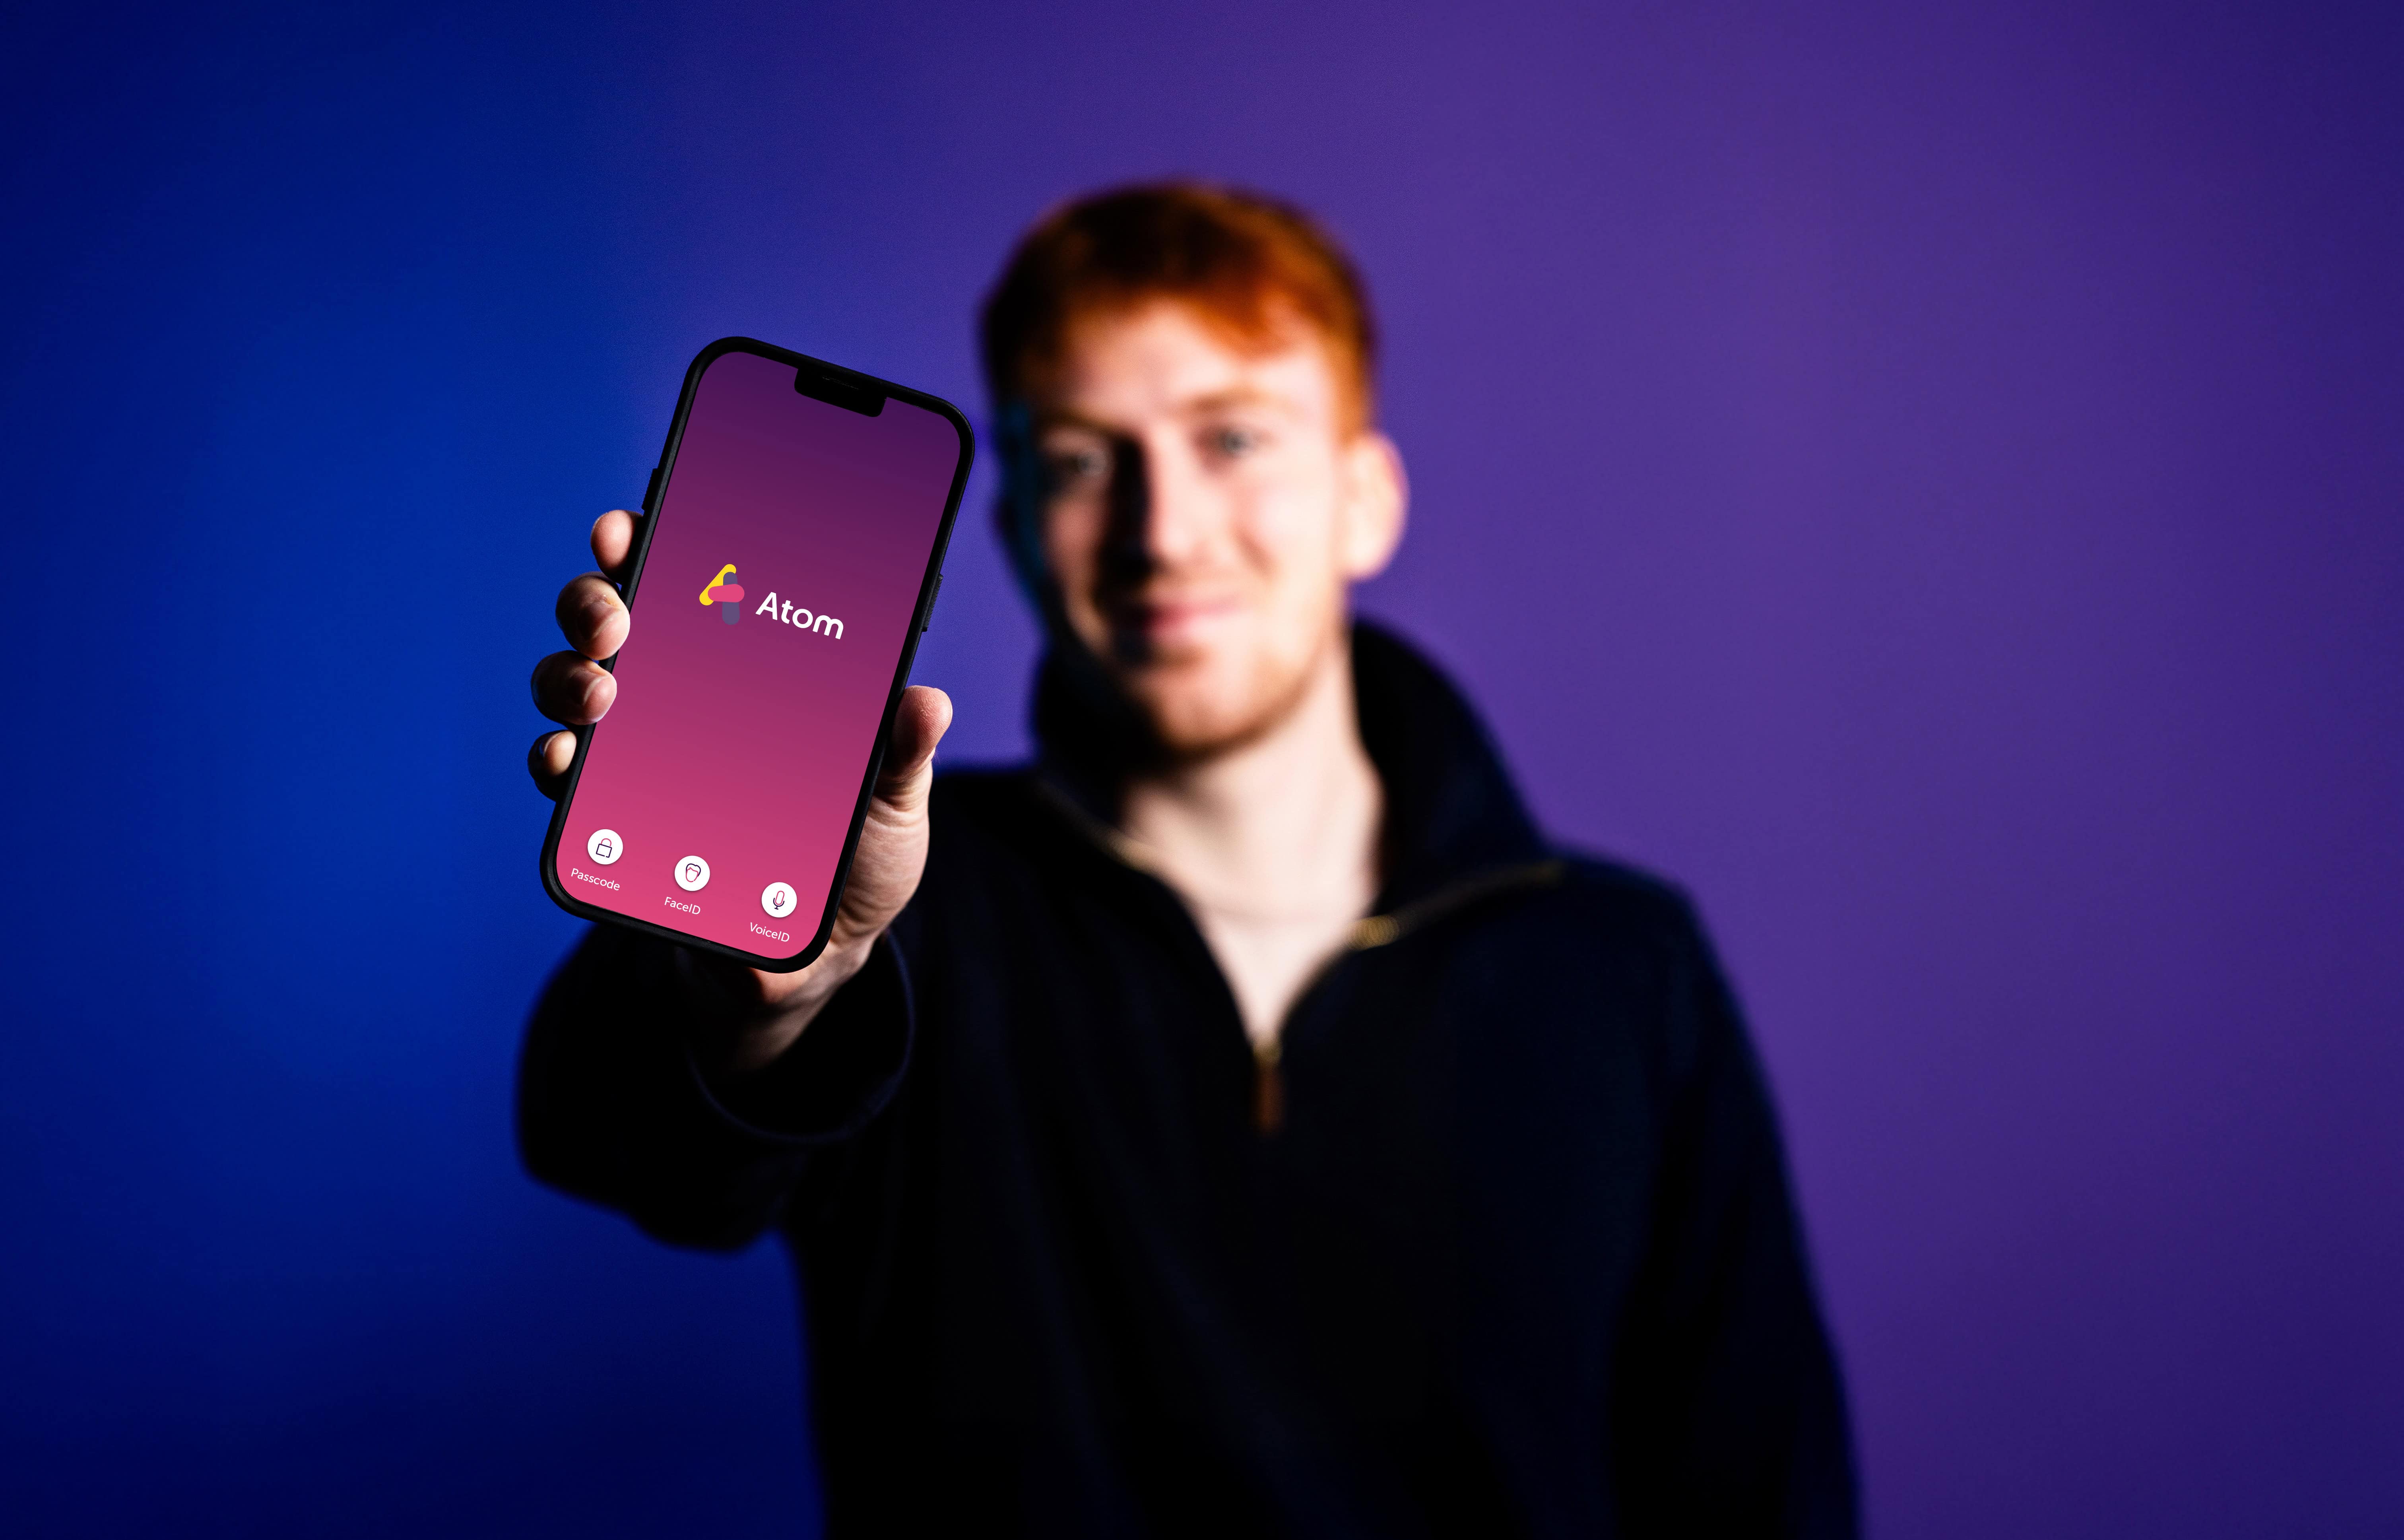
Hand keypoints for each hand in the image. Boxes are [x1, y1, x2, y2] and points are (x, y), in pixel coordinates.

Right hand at [529, 509, 951, 1068]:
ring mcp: (637, 753)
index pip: (692, 579)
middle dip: (598, 597)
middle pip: (614, 618)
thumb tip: (924, 700)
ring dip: (571, 674)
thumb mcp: (891, 800)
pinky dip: (557, 759)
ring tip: (602, 689)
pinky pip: (566, 776)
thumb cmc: (853, 856)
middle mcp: (679, 695)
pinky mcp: (612, 818)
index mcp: (746, 670)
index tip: (637, 518)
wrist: (818, 952)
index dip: (655, 537)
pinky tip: (568, 757)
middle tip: (617, 612)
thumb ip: (902, 753)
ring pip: (574, 684)